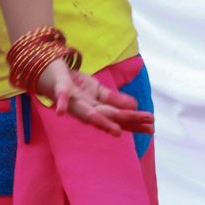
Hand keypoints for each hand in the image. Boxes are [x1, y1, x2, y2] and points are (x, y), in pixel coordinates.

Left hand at [35, 60, 154, 139]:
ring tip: (115, 131)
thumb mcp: (98, 92)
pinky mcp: (60, 90)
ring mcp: (73, 102)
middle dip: (127, 121)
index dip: (134, 122)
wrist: (53, 73)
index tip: (151, 127)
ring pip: (88, 113)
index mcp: (97, 109)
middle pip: (110, 116)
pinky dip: (60, 104)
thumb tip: (135, 106)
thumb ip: (114, 100)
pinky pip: (60, 97)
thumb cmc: (76, 85)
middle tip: (146, 128)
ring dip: (100, 122)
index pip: (118, 117)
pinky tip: (59, 112)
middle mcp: (87, 109)